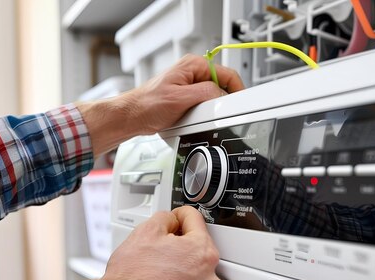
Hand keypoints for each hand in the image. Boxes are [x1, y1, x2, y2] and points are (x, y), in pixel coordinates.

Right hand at [96, 206, 224, 279]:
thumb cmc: (130, 279)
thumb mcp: (145, 231)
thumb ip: (166, 218)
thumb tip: (172, 220)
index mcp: (202, 252)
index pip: (195, 222)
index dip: (180, 218)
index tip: (175, 222)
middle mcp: (212, 279)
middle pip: (199, 254)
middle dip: (182, 252)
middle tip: (161, 258)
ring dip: (186, 278)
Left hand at [123, 54, 244, 134]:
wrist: (132, 117)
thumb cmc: (147, 105)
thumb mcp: (180, 99)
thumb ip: (205, 93)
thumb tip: (222, 95)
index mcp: (193, 65)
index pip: (227, 74)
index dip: (237, 89)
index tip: (242, 103)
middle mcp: (192, 73)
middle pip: (221, 86)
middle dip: (222, 102)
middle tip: (220, 114)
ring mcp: (189, 86)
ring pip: (212, 98)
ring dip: (211, 110)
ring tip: (200, 117)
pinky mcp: (186, 98)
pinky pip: (203, 105)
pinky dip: (202, 115)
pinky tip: (193, 120)